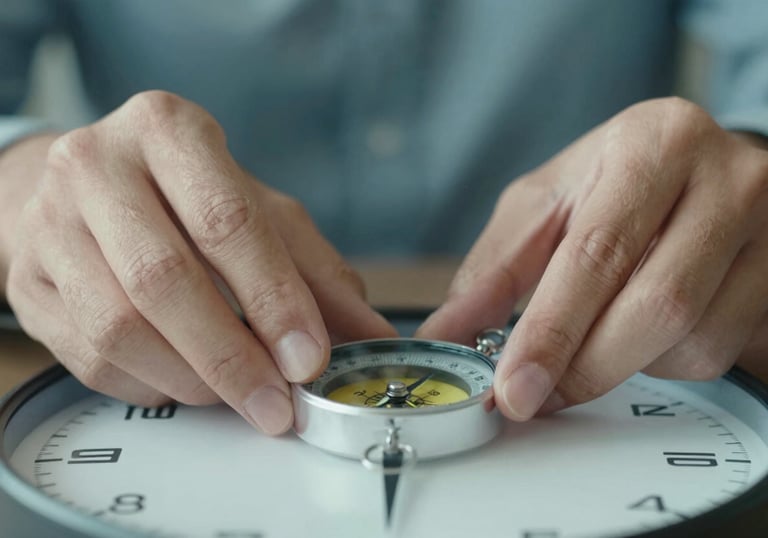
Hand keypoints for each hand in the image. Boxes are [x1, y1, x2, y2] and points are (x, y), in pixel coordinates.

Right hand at [1, 91, 394, 433]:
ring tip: (237, 394)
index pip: (226, 221)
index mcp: (167, 130)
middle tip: (276, 403)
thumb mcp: (262, 213)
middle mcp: (95, 165)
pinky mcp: (27, 280)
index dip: (273, 298)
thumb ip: (315, 271)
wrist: (88, 189)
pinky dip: (152, 384)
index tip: (309, 358)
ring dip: (192, 379)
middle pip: (163, 279)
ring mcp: (49, 223)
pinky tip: (186, 381)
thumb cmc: (189, 197)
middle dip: (231, 357)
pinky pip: (90, 357)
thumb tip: (368, 335)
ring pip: (119, 327)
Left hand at [418, 97, 767, 420]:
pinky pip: (720, 353)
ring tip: (596, 330)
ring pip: (693, 340)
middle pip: (657, 305)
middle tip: (534, 396)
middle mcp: (727, 179)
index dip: (552, 331)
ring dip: (626, 362)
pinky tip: (642, 328)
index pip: (598, 253)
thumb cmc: (612, 182)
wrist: (698, 169)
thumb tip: (447, 334)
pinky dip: (664, 361)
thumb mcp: (544, 205)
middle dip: (585, 367)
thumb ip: (494, 269)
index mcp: (654, 145)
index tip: (514, 387)